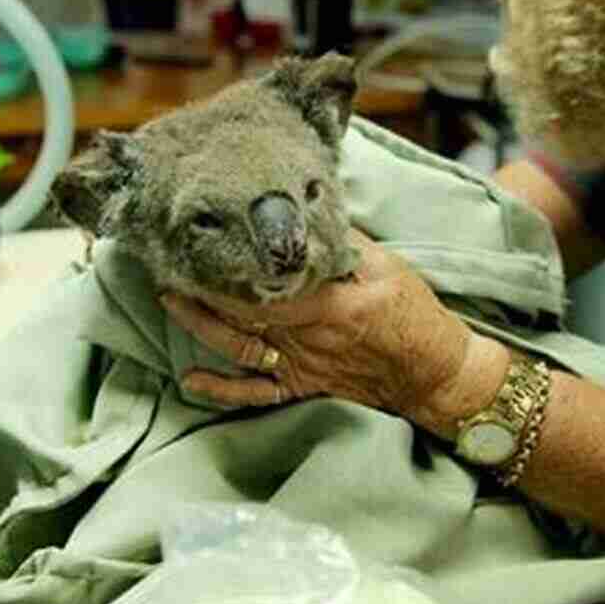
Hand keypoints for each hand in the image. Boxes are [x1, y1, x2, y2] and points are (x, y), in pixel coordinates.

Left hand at [160, 231, 504, 433]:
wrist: (435, 374)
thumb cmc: (415, 316)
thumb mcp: (388, 268)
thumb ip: (345, 243)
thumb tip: (308, 210)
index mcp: (329, 307)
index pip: (266, 288)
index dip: (227, 270)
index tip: (199, 246)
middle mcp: (308, 340)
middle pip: (242, 315)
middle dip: (202, 291)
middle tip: (169, 264)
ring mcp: (302, 367)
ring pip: (240, 349)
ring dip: (201, 328)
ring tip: (171, 301)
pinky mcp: (303, 386)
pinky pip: (256, 394)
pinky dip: (221, 390)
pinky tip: (191, 378)